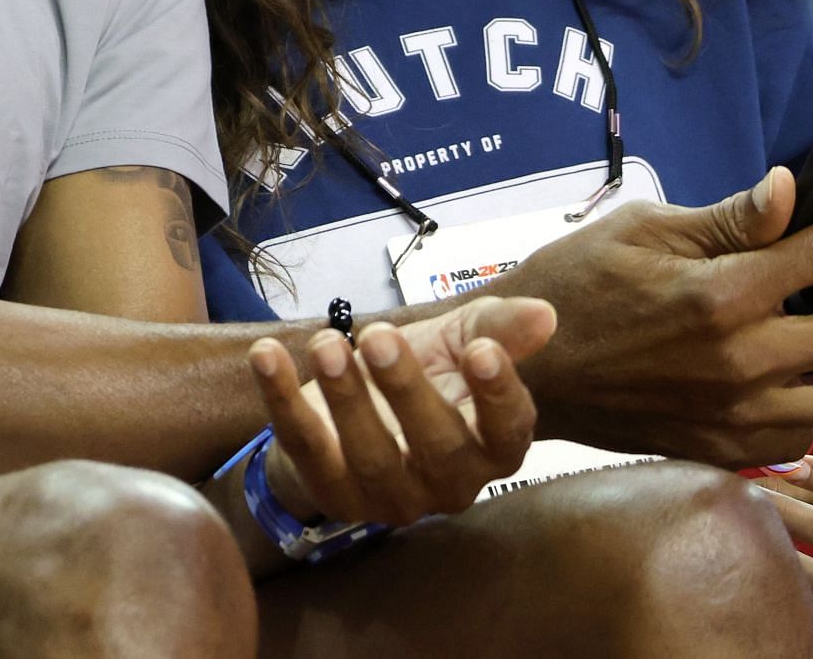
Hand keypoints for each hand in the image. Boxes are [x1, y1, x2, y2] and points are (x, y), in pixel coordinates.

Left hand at [251, 294, 555, 526]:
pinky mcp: (331, 491)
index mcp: (492, 446)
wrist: (356, 404)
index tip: (481, 350)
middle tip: (379, 336)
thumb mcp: (461, 339)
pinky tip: (268, 356)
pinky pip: (305, 447)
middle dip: (406, 390)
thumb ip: (499, 327)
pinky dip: (283, 399)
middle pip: (436, 447)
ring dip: (345, 396)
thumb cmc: (425, 372)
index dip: (498, 395)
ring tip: (326, 343)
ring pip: (369, 455)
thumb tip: (544, 315)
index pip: (508, 432)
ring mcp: (388, 497)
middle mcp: (448, 483)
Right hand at [494, 168, 812, 465]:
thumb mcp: (641, 229)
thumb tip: (789, 189)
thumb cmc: (574, 284)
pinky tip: (812, 370)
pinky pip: (809, 433)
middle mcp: (742, 361)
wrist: (526, 371)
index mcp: (720, 294)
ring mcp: (738, 414)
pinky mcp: (727, 448)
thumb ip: (728, 219)